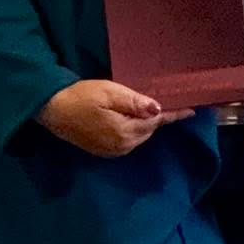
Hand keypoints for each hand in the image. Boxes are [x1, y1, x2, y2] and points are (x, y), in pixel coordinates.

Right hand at [36, 78, 192, 155]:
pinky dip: (134, 130)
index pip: (156, 123)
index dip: (174, 115)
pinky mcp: (104, 151)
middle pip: (149, 131)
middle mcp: (122, 146)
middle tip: (170, 100)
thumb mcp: (108, 92)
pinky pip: (127, 140)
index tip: (192, 110)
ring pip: (139, 136)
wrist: (51, 109)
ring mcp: (112, 151)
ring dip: (146, 124)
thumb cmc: (80, 96)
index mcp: (125, 132)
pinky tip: (132, 118)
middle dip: (159, 118)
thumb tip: (158, 109)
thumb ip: (134, 102)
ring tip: (151, 108)